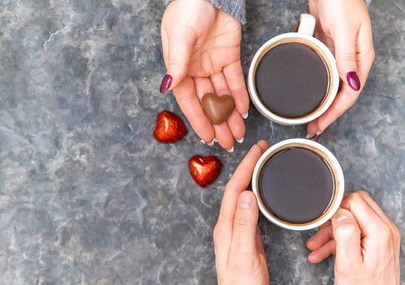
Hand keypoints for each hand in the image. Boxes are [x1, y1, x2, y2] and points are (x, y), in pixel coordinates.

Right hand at [160, 0, 248, 150]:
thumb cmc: (188, 8)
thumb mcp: (179, 36)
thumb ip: (177, 62)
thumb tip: (168, 87)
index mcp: (179, 68)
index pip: (188, 100)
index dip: (198, 120)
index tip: (207, 137)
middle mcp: (195, 69)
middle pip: (207, 102)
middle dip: (217, 123)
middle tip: (227, 142)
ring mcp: (213, 64)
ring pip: (222, 95)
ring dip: (230, 114)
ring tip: (238, 133)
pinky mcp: (229, 56)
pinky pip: (235, 80)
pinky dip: (240, 95)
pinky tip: (243, 111)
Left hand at [213, 140, 269, 284]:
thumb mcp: (243, 255)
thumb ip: (244, 225)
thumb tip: (247, 195)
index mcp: (225, 227)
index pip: (235, 189)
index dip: (245, 167)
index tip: (257, 150)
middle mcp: (228, 225)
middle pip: (237, 188)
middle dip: (248, 166)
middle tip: (262, 149)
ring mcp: (236, 230)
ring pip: (243, 195)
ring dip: (252, 177)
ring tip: (263, 162)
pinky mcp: (245, 236)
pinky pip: (250, 207)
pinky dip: (257, 192)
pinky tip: (262, 190)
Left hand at [307, 0, 374, 137]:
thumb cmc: (342, 1)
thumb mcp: (345, 29)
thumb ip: (346, 56)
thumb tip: (350, 83)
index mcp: (361, 58)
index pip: (350, 94)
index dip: (335, 113)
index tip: (321, 125)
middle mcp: (351, 60)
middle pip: (340, 94)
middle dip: (327, 114)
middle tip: (313, 127)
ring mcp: (338, 56)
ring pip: (331, 87)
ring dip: (321, 103)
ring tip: (309, 117)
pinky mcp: (326, 50)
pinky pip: (323, 74)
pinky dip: (316, 87)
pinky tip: (308, 95)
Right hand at [307, 192, 400, 284]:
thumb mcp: (348, 262)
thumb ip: (345, 233)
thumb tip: (340, 212)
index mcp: (379, 231)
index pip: (355, 201)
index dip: (336, 207)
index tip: (322, 219)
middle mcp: (385, 229)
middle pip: (356, 205)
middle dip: (334, 216)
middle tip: (320, 227)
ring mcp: (382, 235)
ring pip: (353, 218)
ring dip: (332, 230)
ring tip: (315, 245)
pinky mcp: (377, 242)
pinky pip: (356, 230)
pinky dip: (339, 238)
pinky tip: (323, 251)